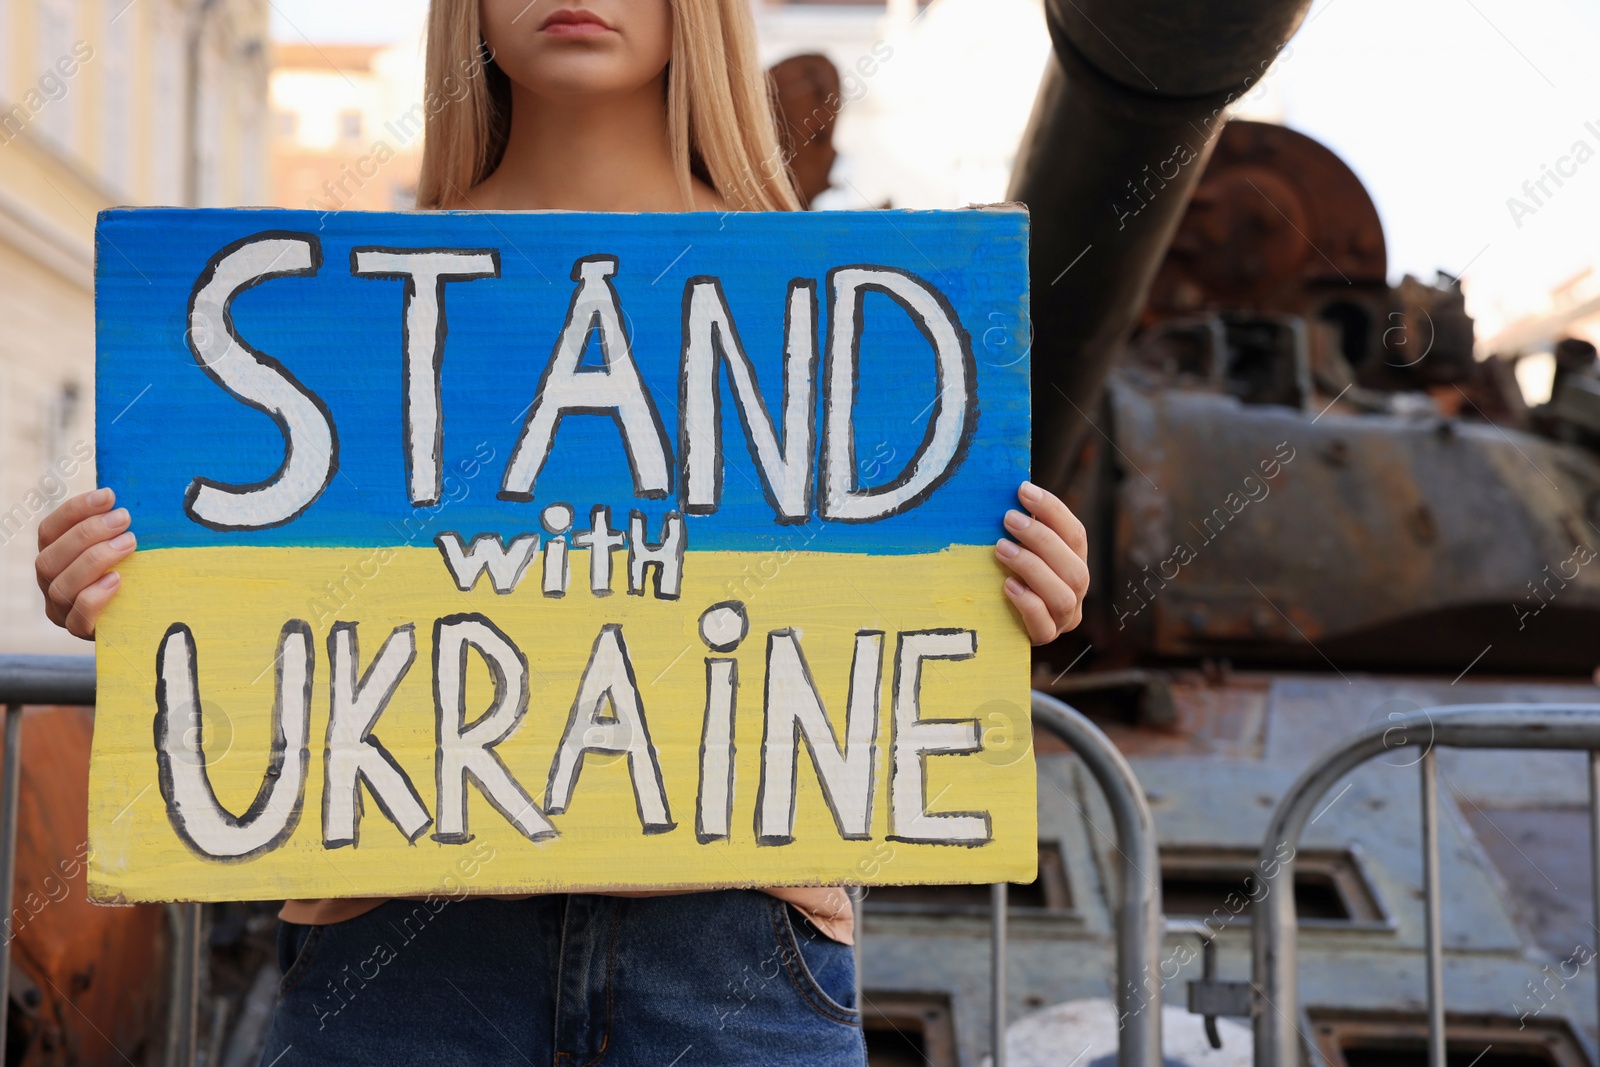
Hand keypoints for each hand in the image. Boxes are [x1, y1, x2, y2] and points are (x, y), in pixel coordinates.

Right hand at [36, 489, 135, 639]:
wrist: (148, 616)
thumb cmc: (134, 571)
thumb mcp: (123, 547)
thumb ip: (117, 528)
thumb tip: (129, 499)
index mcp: (54, 557)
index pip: (49, 530)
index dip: (75, 510)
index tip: (108, 495)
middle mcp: (50, 583)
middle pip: (49, 558)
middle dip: (87, 533)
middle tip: (124, 518)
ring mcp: (63, 610)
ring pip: (61, 586)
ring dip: (95, 559)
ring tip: (129, 543)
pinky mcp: (82, 631)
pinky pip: (79, 617)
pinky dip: (96, 595)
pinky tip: (118, 579)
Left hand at [996, 481, 1088, 644]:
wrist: (994, 620)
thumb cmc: (1003, 571)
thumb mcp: (1015, 547)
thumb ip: (1018, 527)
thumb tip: (1006, 489)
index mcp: (1074, 562)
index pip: (1075, 534)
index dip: (1053, 510)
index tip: (1023, 490)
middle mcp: (1075, 591)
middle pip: (1073, 566)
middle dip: (1041, 538)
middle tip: (1008, 518)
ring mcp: (1063, 618)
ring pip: (1063, 595)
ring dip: (1032, 567)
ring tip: (1001, 549)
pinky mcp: (1044, 638)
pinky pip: (1044, 625)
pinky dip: (1027, 603)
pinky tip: (1007, 586)